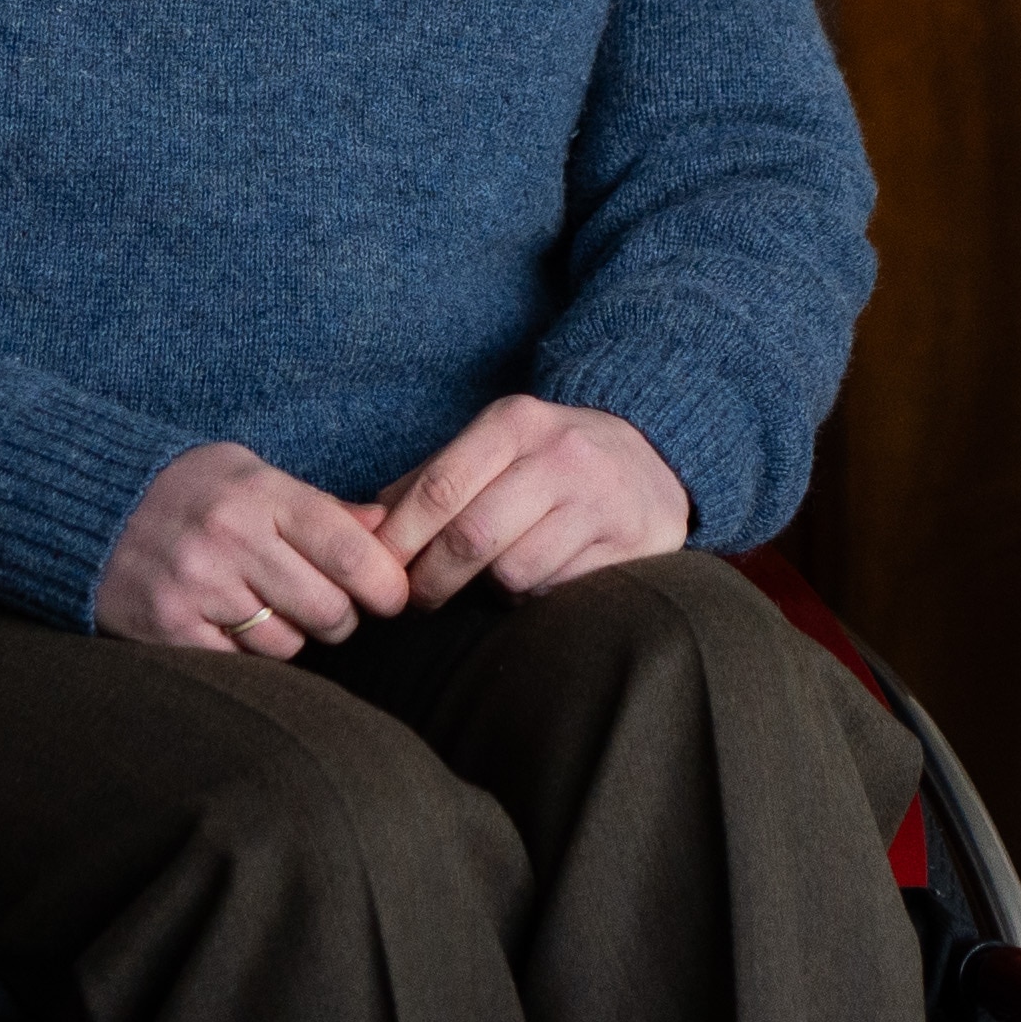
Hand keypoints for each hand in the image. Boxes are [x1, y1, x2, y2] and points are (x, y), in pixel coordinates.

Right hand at [96, 443, 408, 658]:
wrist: (85, 506)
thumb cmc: (185, 490)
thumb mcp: (250, 474)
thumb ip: (319, 506)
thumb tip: (386, 528)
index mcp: (259, 494)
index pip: (349, 552)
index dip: (386, 585)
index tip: (392, 596)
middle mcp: (229, 540)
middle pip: (328, 609)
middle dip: (343, 618)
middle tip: (330, 607)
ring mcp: (196, 588)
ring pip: (288, 645)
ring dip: (292, 637)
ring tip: (268, 610)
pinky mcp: (168, 629)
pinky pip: (240, 664)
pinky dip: (246, 655)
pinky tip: (230, 625)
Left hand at [374, 397, 690, 607]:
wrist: (654, 459)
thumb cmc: (551, 460)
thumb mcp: (495, 446)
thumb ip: (430, 480)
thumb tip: (366, 526)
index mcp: (516, 422)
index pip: (439, 488)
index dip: (400, 540)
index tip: (379, 571)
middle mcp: (561, 454)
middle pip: (470, 537)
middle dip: (431, 580)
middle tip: (416, 599)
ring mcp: (600, 499)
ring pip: (513, 572)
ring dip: (490, 589)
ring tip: (493, 576)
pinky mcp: (629, 543)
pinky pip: (556, 590)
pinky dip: (535, 595)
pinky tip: (541, 574)